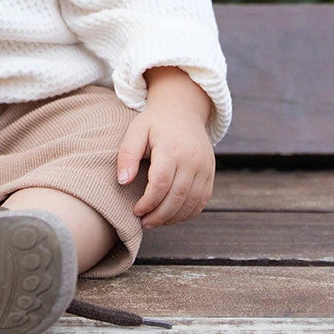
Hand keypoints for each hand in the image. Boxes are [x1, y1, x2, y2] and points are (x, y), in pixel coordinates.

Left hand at [117, 66, 214, 228]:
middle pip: (177, 197)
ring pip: (191, 203)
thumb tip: (123, 182)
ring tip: (155, 222)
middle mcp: (192, 159)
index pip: (161, 183)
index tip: (136, 211)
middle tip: (144, 223)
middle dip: (159, 215)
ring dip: (172, 218)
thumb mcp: (136, 131)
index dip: (148, 202)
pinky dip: (187, 214)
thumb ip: (127, 155)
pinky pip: (201, 202)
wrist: (183, 111)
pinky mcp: (210, 174)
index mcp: (172, 147)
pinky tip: (171, 216)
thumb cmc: (155, 123)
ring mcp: (205, 167)